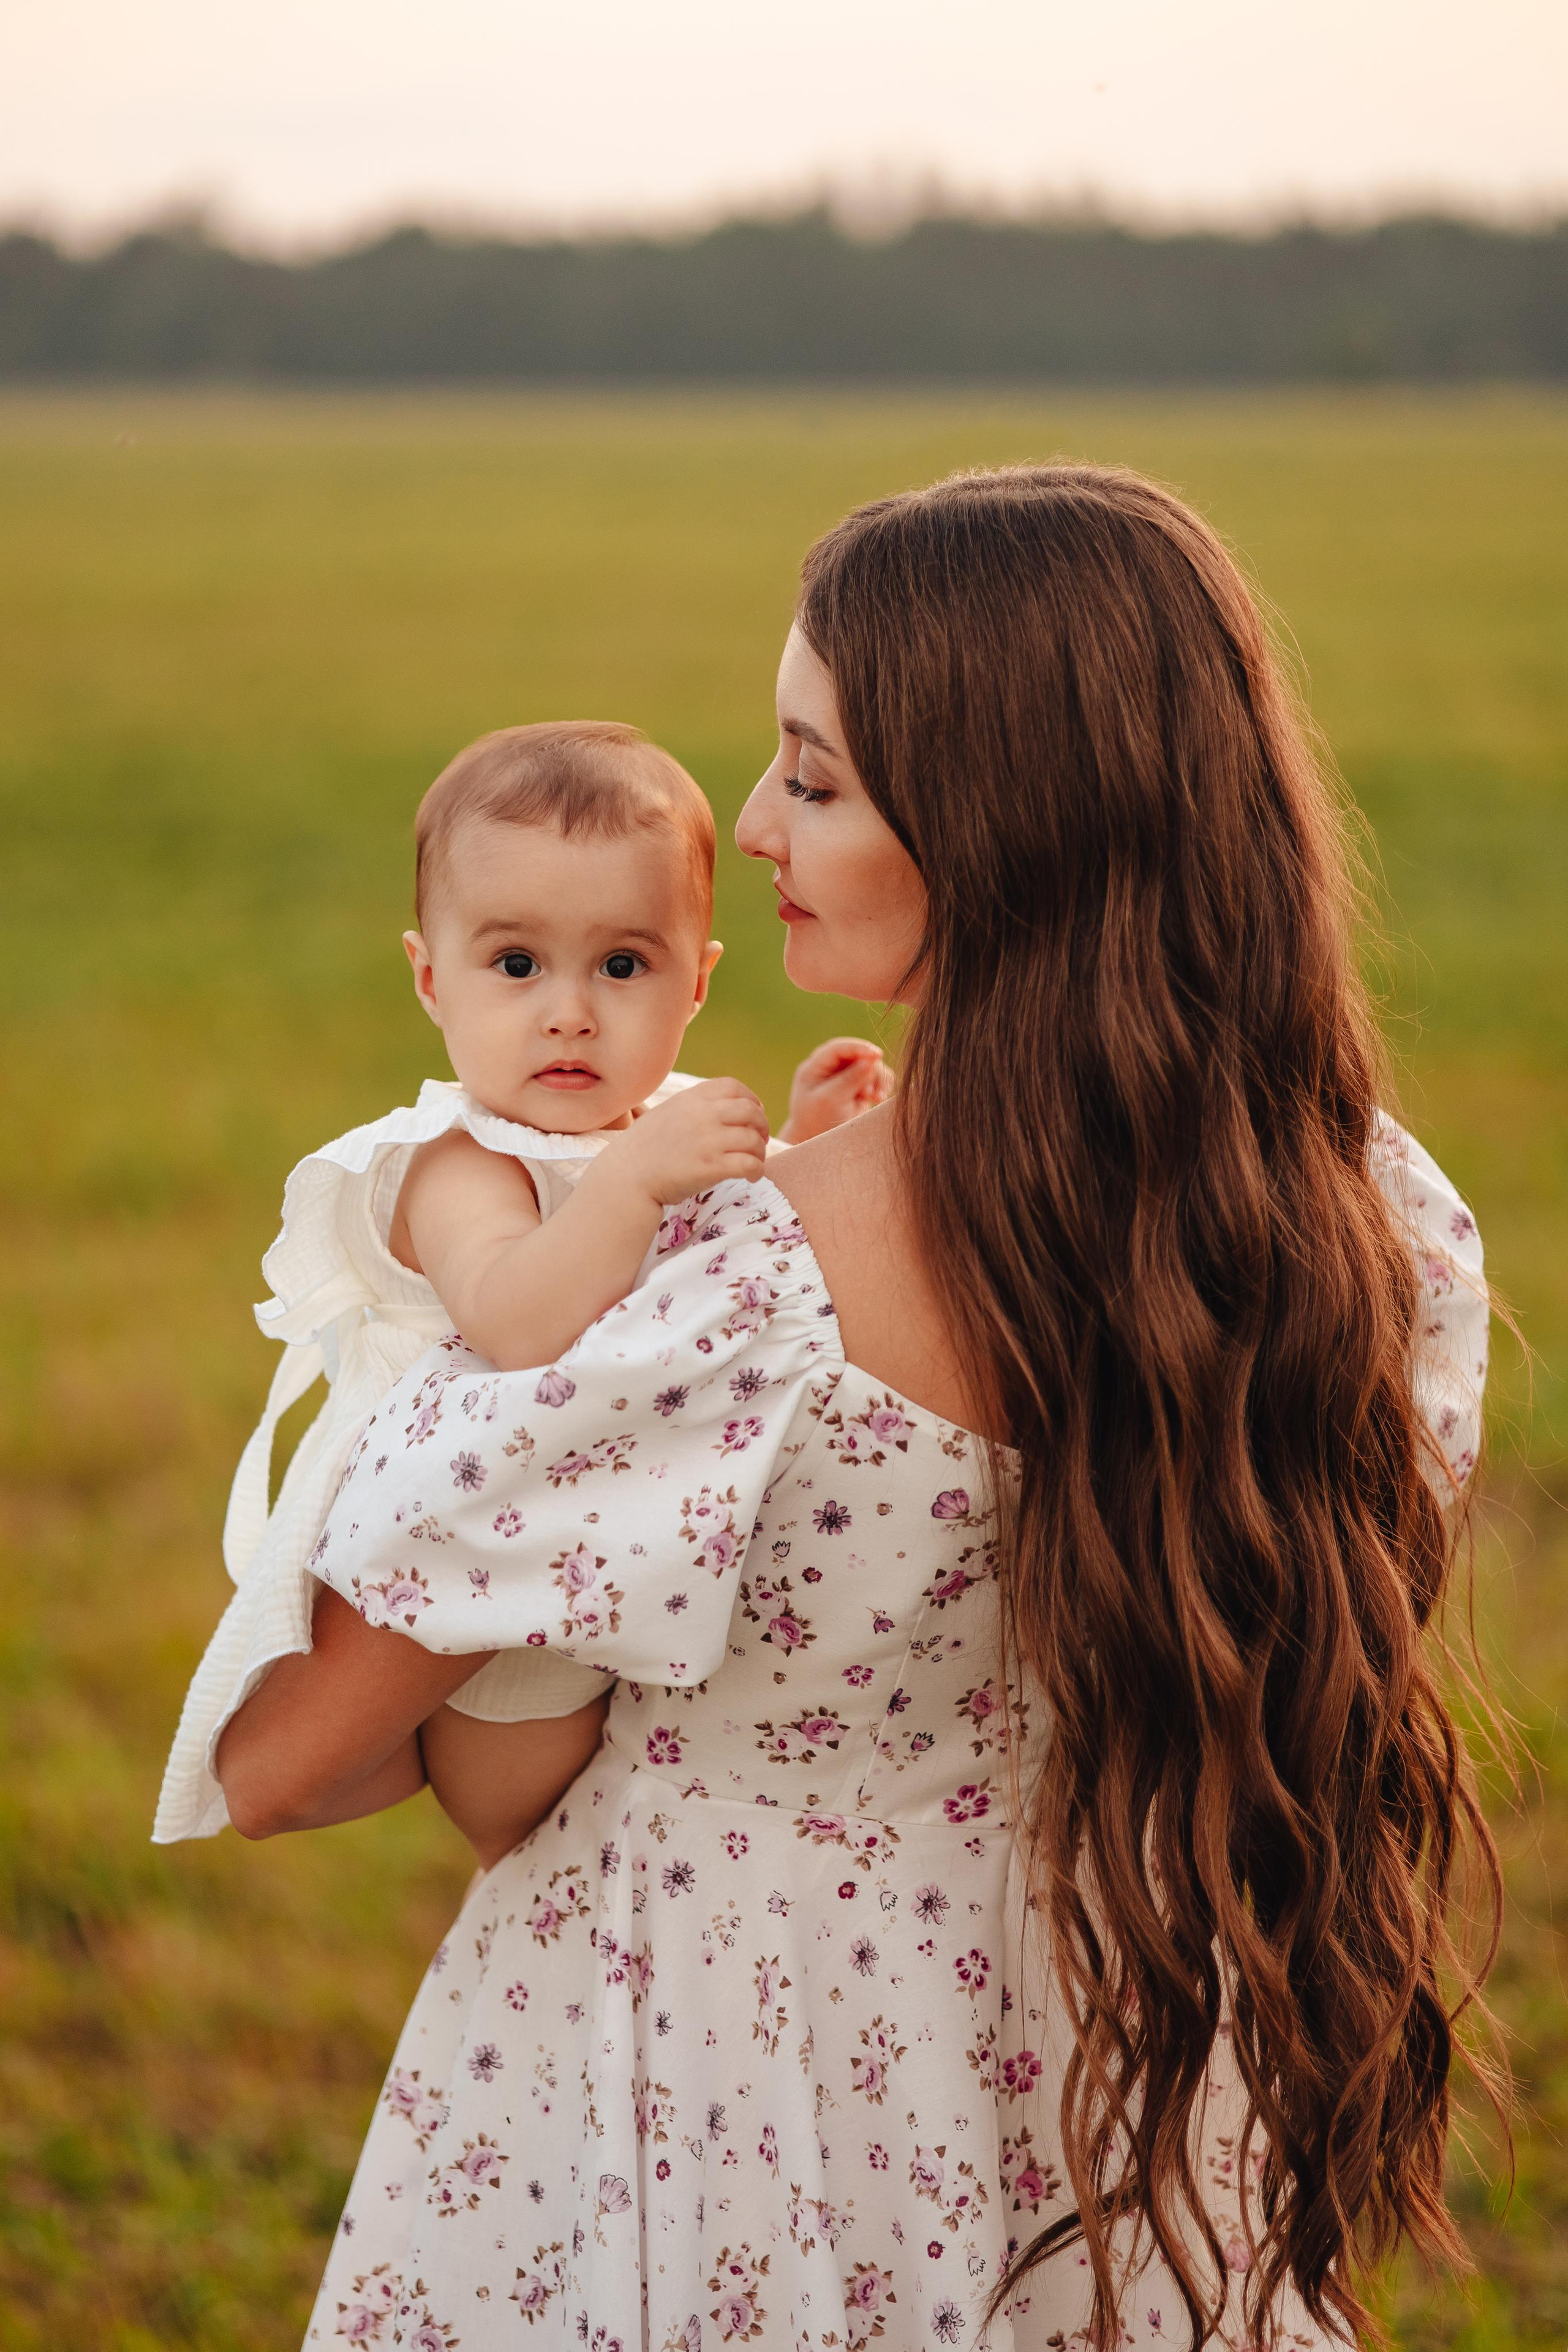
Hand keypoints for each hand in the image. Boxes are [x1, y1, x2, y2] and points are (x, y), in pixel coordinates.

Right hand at [600, 1076, 769, 1208]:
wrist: (626, 1177)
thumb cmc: (643, 1150)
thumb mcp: (665, 1114)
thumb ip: (691, 1107)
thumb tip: (716, 1106)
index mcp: (691, 1099)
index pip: (733, 1087)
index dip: (751, 1100)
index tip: (754, 1115)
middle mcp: (702, 1115)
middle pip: (751, 1111)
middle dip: (762, 1126)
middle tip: (759, 1141)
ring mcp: (707, 1141)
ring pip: (754, 1140)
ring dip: (760, 1152)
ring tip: (754, 1162)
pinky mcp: (711, 1167)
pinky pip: (750, 1164)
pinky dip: (757, 1170)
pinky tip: (751, 1177)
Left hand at [779, 1038, 893, 1144]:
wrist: (819, 1142)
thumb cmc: (816, 1122)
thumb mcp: (829, 1101)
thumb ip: (848, 1080)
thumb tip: (870, 1061)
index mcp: (815, 1067)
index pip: (838, 1048)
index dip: (858, 1048)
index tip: (877, 1055)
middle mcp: (831, 1067)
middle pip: (858, 1055)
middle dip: (870, 1070)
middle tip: (871, 1094)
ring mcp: (846, 1076)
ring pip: (871, 1065)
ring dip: (877, 1080)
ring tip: (876, 1098)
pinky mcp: (859, 1086)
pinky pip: (877, 1077)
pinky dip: (882, 1085)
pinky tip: (879, 1098)